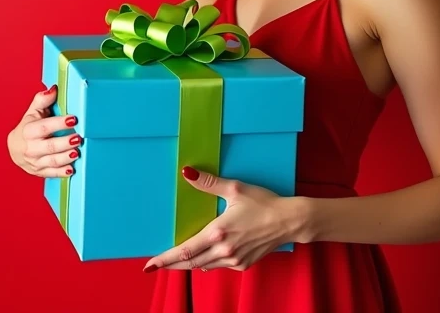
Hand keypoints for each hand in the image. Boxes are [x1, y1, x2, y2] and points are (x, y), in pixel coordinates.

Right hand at [7, 84, 80, 176]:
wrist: (15, 148)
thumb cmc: (28, 127)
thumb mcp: (33, 112)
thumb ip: (42, 100)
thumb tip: (53, 89)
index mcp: (29, 131)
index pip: (44, 127)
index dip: (59, 123)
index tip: (73, 119)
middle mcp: (31, 148)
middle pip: (49, 146)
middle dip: (65, 143)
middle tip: (78, 138)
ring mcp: (35, 161)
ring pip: (52, 161)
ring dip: (66, 157)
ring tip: (77, 152)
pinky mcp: (40, 171)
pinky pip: (52, 173)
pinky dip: (62, 172)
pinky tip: (71, 169)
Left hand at [143, 167, 302, 272]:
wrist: (289, 221)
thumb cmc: (264, 202)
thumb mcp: (236, 189)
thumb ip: (209, 183)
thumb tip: (187, 172)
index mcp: (217, 232)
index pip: (184, 251)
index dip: (165, 259)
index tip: (150, 265)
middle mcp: (223, 250)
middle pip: (190, 264)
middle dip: (171, 265)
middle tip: (156, 266)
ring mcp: (234, 260)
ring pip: (204, 267)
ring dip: (189, 265)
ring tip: (176, 261)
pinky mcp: (243, 265)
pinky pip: (219, 266)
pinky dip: (208, 263)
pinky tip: (206, 257)